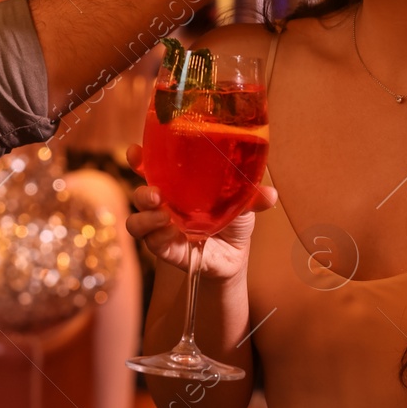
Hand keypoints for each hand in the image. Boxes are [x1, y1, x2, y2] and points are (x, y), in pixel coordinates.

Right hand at [124, 144, 277, 281]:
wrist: (235, 255)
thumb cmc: (232, 219)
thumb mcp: (243, 203)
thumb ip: (252, 197)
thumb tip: (270, 195)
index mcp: (176, 184)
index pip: (149, 166)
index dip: (138, 158)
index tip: (136, 152)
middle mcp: (164, 203)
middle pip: (139, 193)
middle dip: (141, 191)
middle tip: (156, 192)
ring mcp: (161, 227)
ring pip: (137, 220)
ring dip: (145, 217)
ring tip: (163, 215)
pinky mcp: (165, 249)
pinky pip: (151, 243)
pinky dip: (159, 237)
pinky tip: (173, 234)